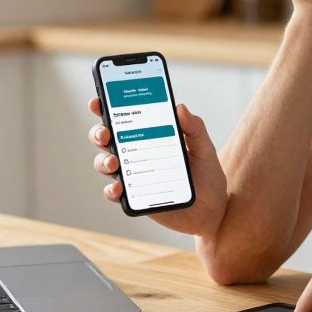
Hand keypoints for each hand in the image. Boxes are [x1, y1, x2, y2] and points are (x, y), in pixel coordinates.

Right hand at [87, 97, 228, 237]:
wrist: (213, 211)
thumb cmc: (207, 176)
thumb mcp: (204, 149)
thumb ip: (195, 128)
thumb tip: (180, 107)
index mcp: (150, 135)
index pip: (124, 118)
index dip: (106, 107)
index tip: (98, 101)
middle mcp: (136, 153)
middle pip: (107, 139)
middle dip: (98, 133)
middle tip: (105, 133)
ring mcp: (133, 175)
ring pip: (105, 164)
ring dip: (103, 160)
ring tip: (114, 162)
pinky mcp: (134, 197)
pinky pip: (114, 193)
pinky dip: (111, 190)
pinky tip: (118, 187)